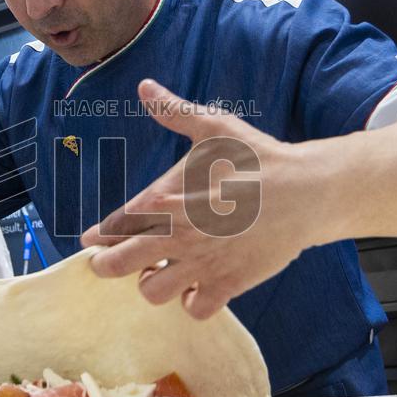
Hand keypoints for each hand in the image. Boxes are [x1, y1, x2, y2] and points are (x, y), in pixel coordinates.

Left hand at [81, 79, 331, 318]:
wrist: (306, 191)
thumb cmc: (258, 157)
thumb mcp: (215, 127)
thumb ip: (175, 111)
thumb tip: (145, 87)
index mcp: (168, 200)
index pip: (117, 225)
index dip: (99, 235)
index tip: (90, 239)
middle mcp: (179, 236)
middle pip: (120, 264)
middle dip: (105, 266)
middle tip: (104, 264)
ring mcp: (202, 264)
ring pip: (152, 292)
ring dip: (150, 283)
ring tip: (157, 272)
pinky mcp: (228, 284)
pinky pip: (194, 309)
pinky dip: (189, 302)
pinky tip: (192, 287)